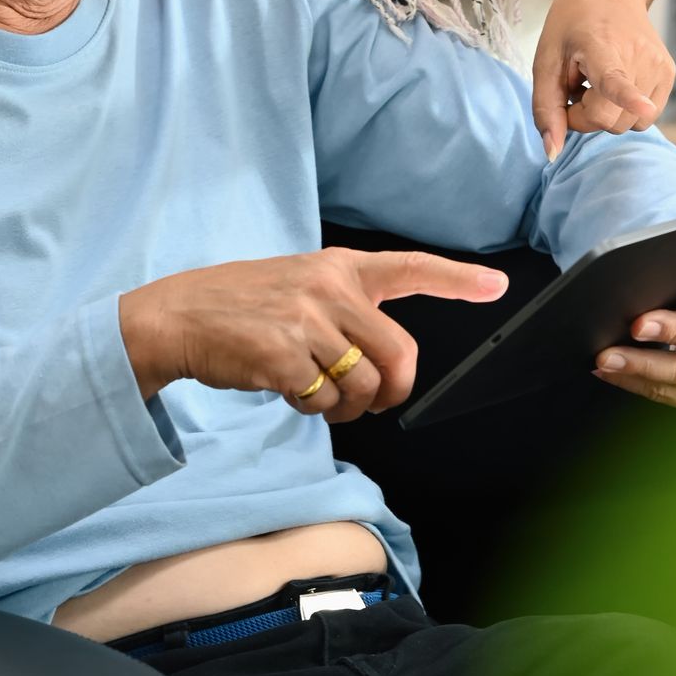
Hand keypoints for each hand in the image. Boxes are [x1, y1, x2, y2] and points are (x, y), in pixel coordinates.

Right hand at [119, 247, 507, 422]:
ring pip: (363, 387)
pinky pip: (324, 402)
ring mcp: (307, 322)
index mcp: (338, 268)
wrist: (178, 316)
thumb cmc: (239, 306)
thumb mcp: (297, 285)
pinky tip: (286, 388)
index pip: (410, 268)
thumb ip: (343, 309)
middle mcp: (329, 289)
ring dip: (345, 406)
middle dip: (393, 391)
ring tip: (315, 391)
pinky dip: (311, 407)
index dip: (458, 279)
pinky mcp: (285, 357)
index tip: (496, 286)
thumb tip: (382, 363)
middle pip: (399, 354)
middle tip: (375, 404)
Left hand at [531, 0, 675, 160]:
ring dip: (607, 113)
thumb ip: (546, 108)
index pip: (615, 78)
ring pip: (629, 123)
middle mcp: (638, 54)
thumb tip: (552, 153)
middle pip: (611, 120)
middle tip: (575, 86)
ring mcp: (659, 64)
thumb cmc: (572, 24)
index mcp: (601, 46)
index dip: (627, 96)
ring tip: (597, 80)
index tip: (641, 104)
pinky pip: (646, 117)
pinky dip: (626, 109)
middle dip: (586, 116)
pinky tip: (616, 82)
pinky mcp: (670, 72)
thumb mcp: (545, 61)